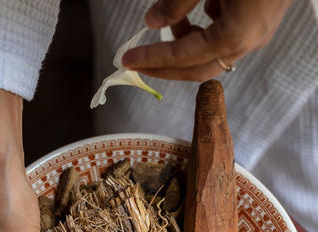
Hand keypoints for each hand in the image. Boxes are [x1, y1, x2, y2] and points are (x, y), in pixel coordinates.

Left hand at [122, 0, 293, 80]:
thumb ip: (177, 1)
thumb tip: (151, 20)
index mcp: (234, 35)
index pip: (182, 57)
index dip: (152, 57)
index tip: (127, 60)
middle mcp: (247, 43)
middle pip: (197, 69)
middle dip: (165, 65)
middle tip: (138, 60)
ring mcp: (257, 35)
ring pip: (212, 54)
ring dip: (187, 44)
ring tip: (173, 22)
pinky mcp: (260, 23)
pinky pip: (226, 37)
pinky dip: (206, 30)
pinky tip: (204, 7)